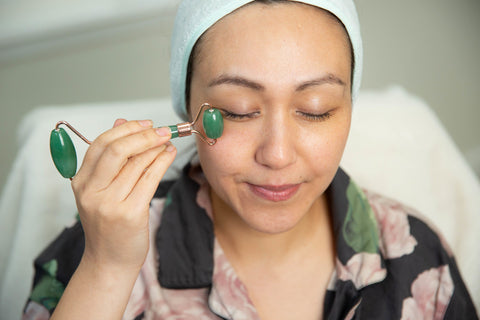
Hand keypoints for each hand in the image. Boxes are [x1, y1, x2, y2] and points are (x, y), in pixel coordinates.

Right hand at [71, 118, 175, 272]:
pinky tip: (168, 155)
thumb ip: (110, 157)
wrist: (109, 261)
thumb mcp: (101, 190)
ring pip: (137, 164)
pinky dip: (161, 163)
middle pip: (117, 150)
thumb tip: (120, 122)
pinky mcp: (130, 214)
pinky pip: (149, 179)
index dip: (125, 129)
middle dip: (143, 135)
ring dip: (157, 148)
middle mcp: (91, 191)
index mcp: (81, 182)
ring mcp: (109, 204)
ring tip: (168, 142)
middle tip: (162, 130)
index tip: (145, 123)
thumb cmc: (108, 224)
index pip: (100, 144)